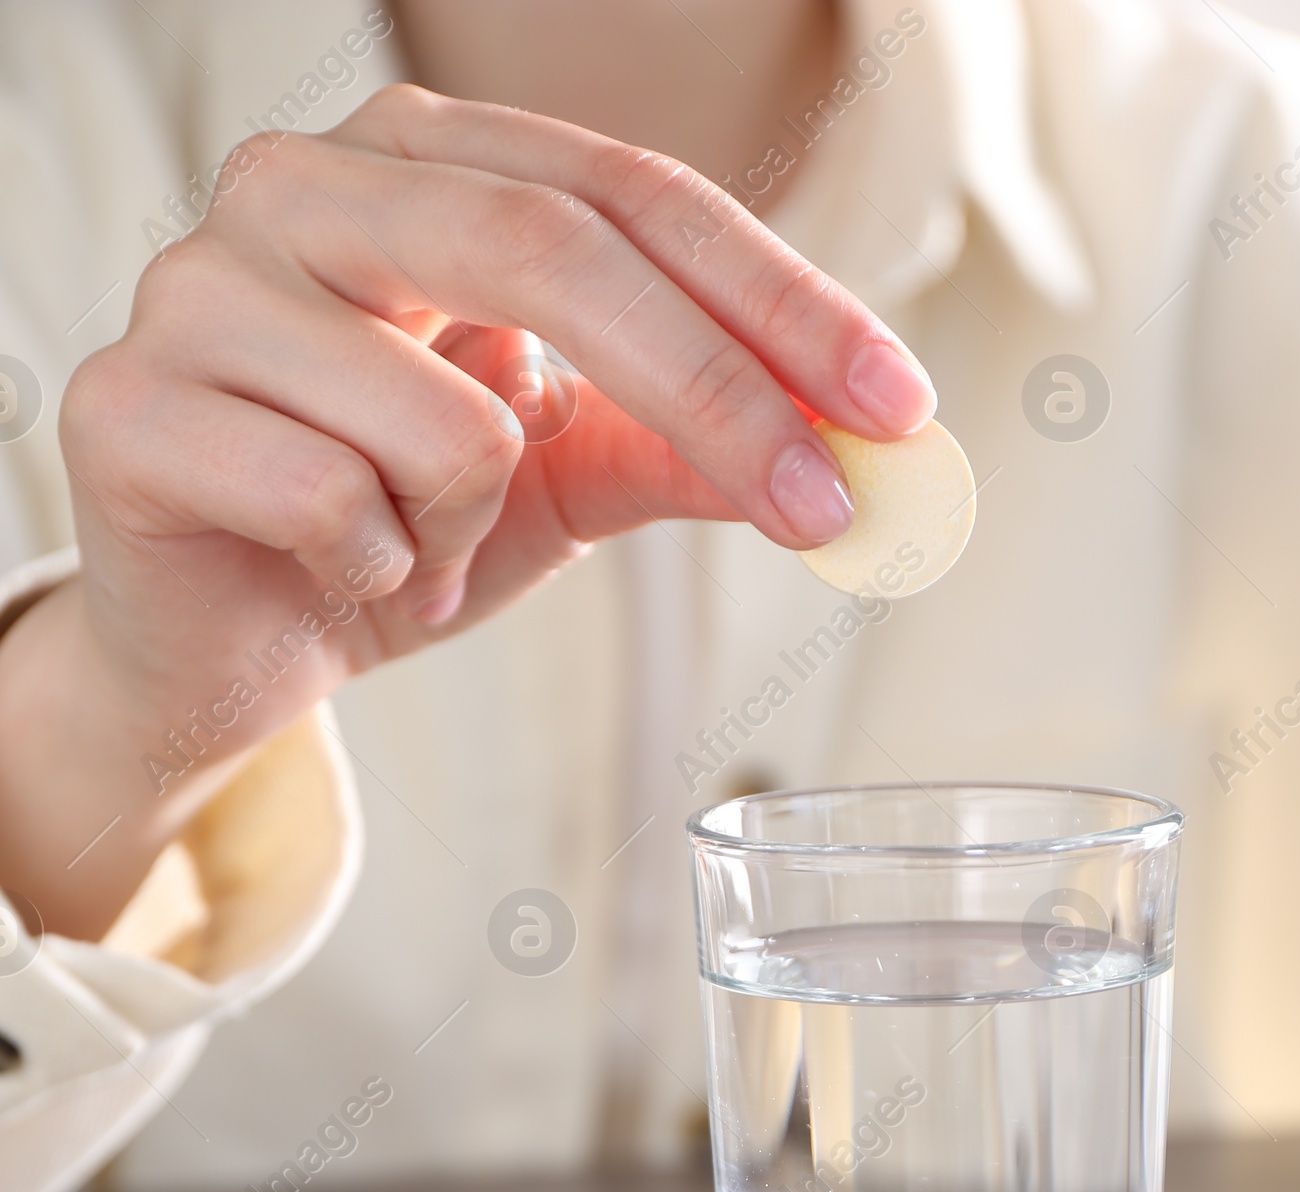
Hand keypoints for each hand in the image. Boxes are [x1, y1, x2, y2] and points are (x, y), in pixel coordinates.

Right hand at [0, 86, 934, 935]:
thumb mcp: (560, 479)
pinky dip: (378, 576)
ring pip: (446, 414)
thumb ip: (681, 446)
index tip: (893, 407)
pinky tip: (334, 577)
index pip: (629, 195)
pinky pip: (336, 504)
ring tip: (418, 555)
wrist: (218, 645)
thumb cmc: (384, 530)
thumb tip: (849, 452)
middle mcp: (303, 185)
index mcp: (416, 162)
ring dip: (476, 530)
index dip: (775, 303)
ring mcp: (200, 286)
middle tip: (823, 506)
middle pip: (552, 247)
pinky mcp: (130, 410)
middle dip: (715, 392)